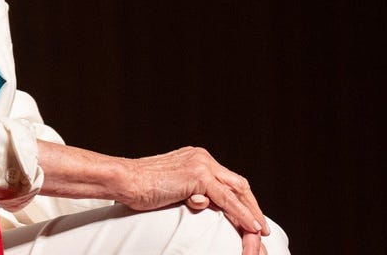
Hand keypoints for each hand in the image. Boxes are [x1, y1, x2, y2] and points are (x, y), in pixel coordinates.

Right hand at [114, 146, 268, 250]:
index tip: (247, 215)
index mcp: (195, 157)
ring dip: (251, 211)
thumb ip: (190, 192)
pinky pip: (227, 200)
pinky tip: (250, 226)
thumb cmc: (140, 187)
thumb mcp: (172, 188)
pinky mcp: (198, 176)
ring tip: (259, 228)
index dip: (240, 198)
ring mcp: (201, 164)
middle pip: (237, 182)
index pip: (226, 178)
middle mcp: (201, 157)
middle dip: (251, 205)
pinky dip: (242, 214)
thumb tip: (203, 202)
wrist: (126, 180)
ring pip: (236, 190)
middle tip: (260, 224)